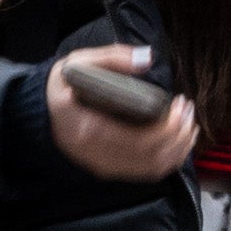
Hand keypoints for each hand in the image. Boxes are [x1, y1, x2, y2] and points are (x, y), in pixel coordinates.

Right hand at [47, 47, 198, 186]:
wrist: (41, 111)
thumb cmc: (64, 86)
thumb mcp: (78, 63)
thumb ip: (112, 58)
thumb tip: (147, 59)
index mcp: (88, 130)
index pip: (137, 140)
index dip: (167, 126)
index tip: (180, 103)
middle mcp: (96, 154)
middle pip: (150, 157)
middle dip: (179, 134)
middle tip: (188, 109)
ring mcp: (103, 165)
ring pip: (152, 168)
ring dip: (179, 148)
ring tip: (189, 123)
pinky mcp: (110, 167)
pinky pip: (146, 172)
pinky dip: (170, 159)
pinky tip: (180, 141)